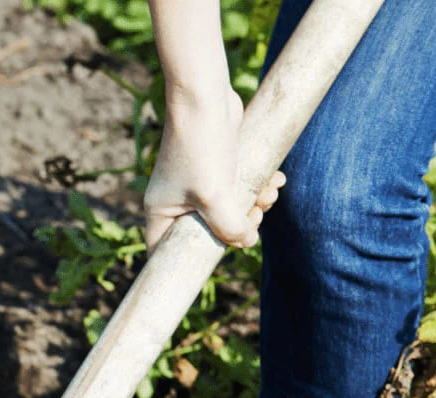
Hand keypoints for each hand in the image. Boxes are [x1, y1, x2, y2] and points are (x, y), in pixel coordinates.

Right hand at [143, 86, 285, 250]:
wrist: (205, 97)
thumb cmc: (200, 147)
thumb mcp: (214, 195)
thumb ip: (230, 226)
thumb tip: (247, 242)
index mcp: (161, 211)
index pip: (164, 251)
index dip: (188, 262)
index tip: (216, 259)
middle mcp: (175, 200)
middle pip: (205, 232)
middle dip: (237, 226)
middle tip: (257, 215)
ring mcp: (195, 184)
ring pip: (227, 210)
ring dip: (255, 204)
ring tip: (270, 192)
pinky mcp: (215, 167)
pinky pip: (237, 188)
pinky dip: (256, 186)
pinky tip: (273, 178)